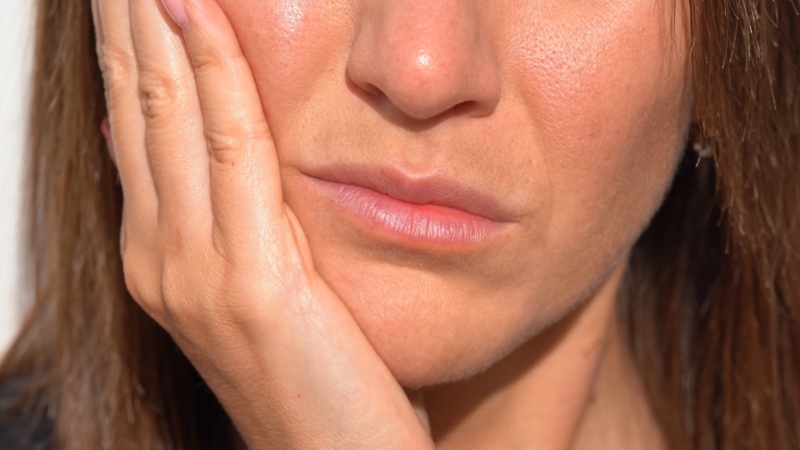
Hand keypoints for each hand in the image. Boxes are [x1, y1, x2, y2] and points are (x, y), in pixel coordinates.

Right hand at [90, 0, 433, 446]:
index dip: (128, 45)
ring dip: (154, 23)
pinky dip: (212, 72)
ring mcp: (196, 272)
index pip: (137, 123)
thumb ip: (220, 214)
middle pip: (138, 105)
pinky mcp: (249, 284)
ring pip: (167, 115)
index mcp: (163, 255)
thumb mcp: (261, 287)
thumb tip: (179, 142)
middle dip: (129, 18)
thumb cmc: (315, 377)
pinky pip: (231, 151)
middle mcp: (162, 257)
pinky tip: (197, 10)